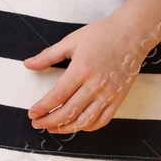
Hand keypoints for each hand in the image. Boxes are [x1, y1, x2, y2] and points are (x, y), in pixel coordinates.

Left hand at [23, 13, 147, 133]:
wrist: (132, 32)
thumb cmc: (102, 33)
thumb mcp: (72, 40)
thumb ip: (48, 55)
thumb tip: (28, 64)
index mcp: (81, 69)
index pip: (57, 96)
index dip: (42, 108)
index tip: (32, 113)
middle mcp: (95, 84)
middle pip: (68, 112)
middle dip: (49, 122)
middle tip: (37, 124)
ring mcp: (109, 93)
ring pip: (85, 120)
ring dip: (66, 128)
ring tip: (53, 128)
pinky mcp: (119, 98)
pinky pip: (102, 120)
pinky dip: (88, 127)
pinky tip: (77, 125)